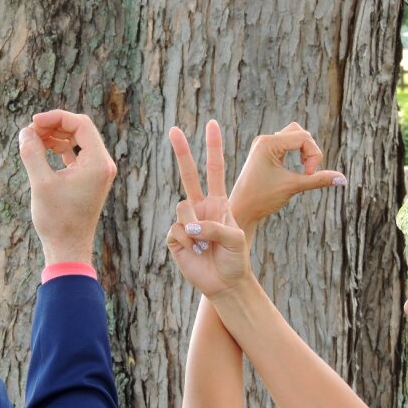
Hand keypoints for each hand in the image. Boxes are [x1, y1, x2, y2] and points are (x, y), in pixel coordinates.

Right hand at [18, 110, 116, 265]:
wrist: (68, 249)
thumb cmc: (57, 220)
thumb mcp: (41, 183)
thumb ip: (32, 152)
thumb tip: (25, 131)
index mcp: (98, 162)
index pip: (80, 124)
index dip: (56, 118)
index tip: (33, 122)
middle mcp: (103, 164)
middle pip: (80, 129)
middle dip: (54, 125)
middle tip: (30, 130)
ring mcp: (98, 172)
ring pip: (77, 141)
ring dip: (55, 136)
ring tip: (32, 140)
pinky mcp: (90, 179)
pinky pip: (76, 154)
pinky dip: (60, 149)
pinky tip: (42, 150)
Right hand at [167, 120, 250, 298]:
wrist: (224, 283)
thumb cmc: (235, 259)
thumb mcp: (235, 238)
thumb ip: (214, 226)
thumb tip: (190, 225)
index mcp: (218, 202)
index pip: (215, 169)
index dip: (213, 148)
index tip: (212, 124)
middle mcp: (200, 207)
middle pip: (188, 175)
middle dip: (182, 152)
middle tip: (173, 129)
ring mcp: (186, 221)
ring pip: (183, 208)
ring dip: (196, 227)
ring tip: (205, 245)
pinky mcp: (174, 237)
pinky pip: (177, 230)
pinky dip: (188, 242)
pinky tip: (194, 252)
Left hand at [228, 122, 344, 239]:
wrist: (240, 210)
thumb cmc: (262, 198)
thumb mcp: (293, 186)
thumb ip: (318, 180)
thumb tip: (343, 179)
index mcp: (268, 143)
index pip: (303, 137)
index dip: (314, 155)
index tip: (309, 175)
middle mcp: (264, 140)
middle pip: (300, 132)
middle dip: (310, 150)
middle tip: (308, 172)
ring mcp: (264, 145)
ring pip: (294, 137)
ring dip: (304, 152)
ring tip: (304, 171)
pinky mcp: (265, 153)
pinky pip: (287, 145)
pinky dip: (297, 155)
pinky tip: (297, 170)